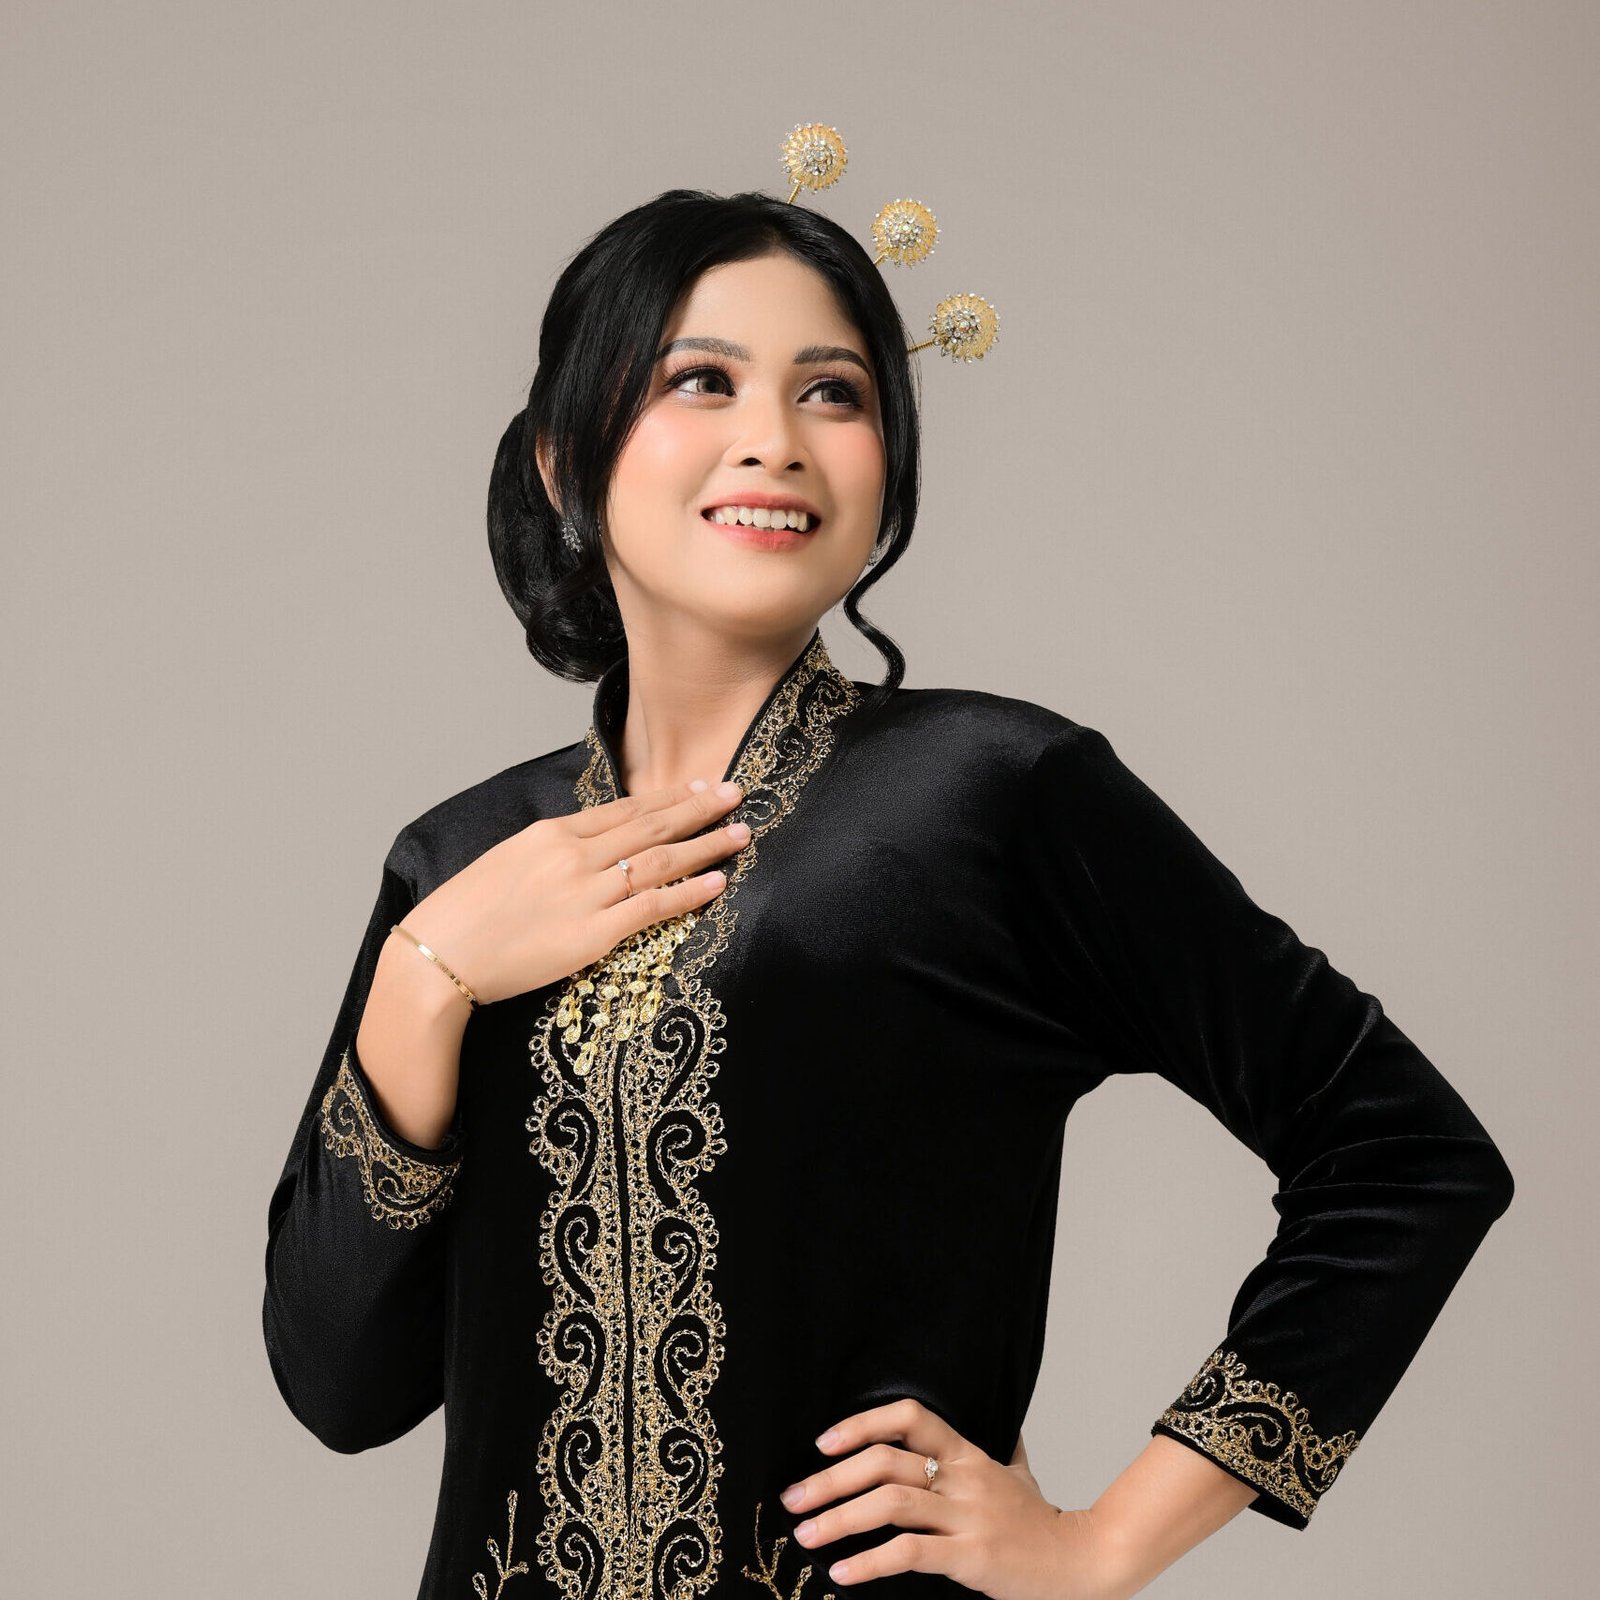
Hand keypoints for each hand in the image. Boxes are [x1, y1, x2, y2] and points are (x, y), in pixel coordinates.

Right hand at [401, 777, 749, 1004]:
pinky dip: (689, 892)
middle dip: (699, 808)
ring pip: (661, 860)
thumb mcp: (509, 862)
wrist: (440, 955)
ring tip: (740, 834)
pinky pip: (654, 907)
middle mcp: (574, 855)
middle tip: (736, 795)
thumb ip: (554, 850)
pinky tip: (717, 882)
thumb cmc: (465, 915)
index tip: (699, 785)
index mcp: (551, 833)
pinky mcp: (593, 933)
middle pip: (651, 825)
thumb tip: (592, 846)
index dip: (668, 797)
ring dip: (706, 845)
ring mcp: (586, 893)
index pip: (624, 809)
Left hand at [778, 1398, 1121, 1598]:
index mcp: (967, 1453)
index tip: (823, 1443)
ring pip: (891, 1504)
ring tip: (806, 1536)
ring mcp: (967, 1517)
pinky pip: (909, 1554)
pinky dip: (869, 1563)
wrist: (1083, 1560)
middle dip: (831, 1479)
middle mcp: (963, 1478)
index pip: (908, 1416)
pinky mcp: (971, 1557)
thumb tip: (1003, 1427)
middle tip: (794, 1499)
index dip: (861, 1423)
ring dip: (839, 1519)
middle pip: (885, 1461)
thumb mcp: (1019, 1475)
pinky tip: (843, 1574)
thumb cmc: (1042, 1521)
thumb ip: (1002, 1452)